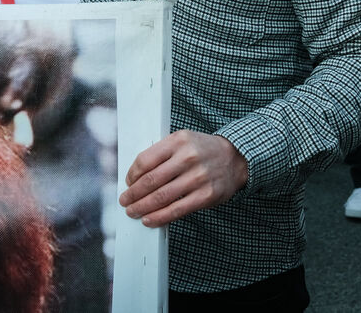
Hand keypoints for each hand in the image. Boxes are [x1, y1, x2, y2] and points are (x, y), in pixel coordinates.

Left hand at [119, 130, 247, 227]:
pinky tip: (150, 219)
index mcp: (178, 141)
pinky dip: (160, 217)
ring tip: (133, 211)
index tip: (128, 182)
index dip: (132, 174)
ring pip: (162, 197)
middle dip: (133, 194)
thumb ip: (161, 153)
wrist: (235, 158)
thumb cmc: (203, 150)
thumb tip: (136, 176)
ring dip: (142, 207)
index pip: (146, 159)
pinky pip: (177, 210)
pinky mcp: (206, 195)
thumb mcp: (182, 141)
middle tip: (125, 200)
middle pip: (151, 180)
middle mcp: (188, 157)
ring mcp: (198, 177)